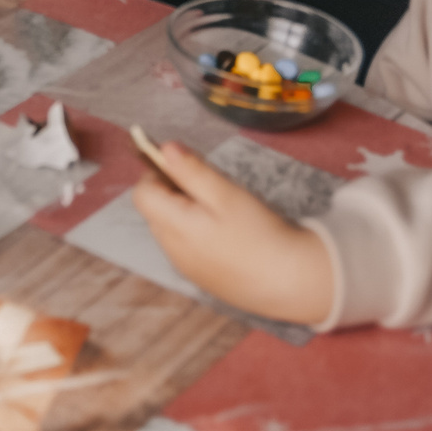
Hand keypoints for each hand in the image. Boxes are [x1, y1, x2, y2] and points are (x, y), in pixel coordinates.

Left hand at [132, 138, 333, 324]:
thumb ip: (192, 171)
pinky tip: (226, 233)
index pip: (142, 194)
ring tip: (222, 211)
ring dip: (184, 212)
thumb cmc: (260, 234)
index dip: (157, 174)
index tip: (185, 168)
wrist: (289, 281)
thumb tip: (165, 148)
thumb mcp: (226, 194)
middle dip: (173, 192)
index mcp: (174, 227)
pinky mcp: (200, 277)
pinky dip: (196, 233)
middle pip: (155, 211)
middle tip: (210, 187)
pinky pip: (185, 247)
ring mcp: (185, 266)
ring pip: (170, 229)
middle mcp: (172, 250)